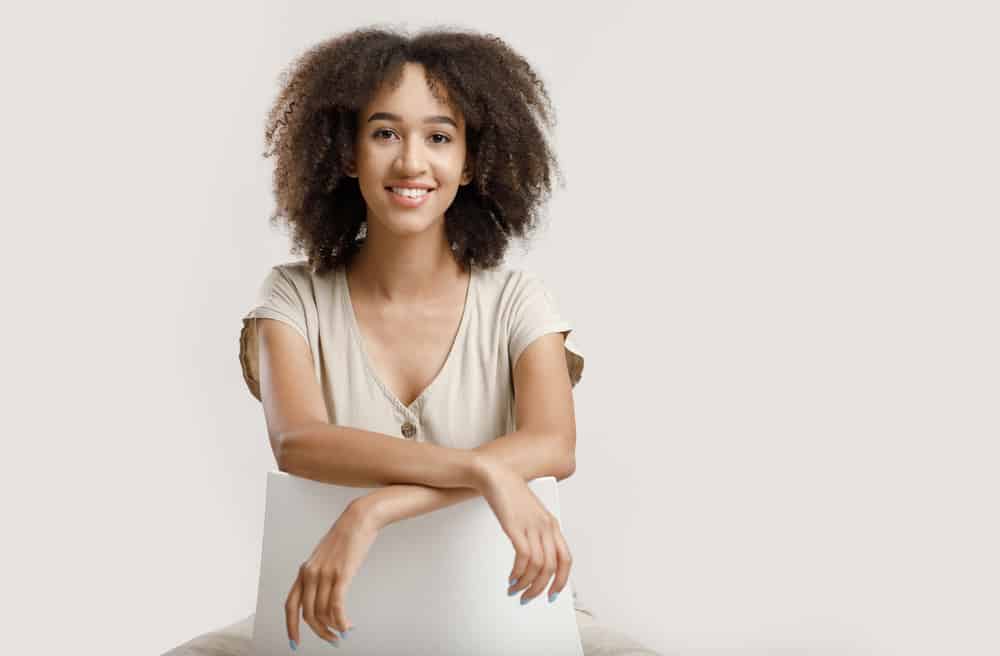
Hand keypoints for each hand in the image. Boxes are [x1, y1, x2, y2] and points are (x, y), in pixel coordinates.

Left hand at [285, 500, 377, 646]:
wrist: (358, 520)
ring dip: (333, 627)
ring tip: (343, 632)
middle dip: (319, 631)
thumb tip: (322, 597)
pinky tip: (347, 626)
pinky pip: (337, 606)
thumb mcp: (325, 557)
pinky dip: (341, 621)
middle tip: (331, 639)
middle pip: (308, 614)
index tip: (294, 642)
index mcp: (304, 571)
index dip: (291, 627)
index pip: (290, 605)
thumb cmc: (345, 537)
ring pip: (323, 612)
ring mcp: (325, 574)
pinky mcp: (341, 574)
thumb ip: (319, 574)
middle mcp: (311, 574)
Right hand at [474, 455, 572, 604]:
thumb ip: (537, 532)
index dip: (561, 580)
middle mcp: (546, 527)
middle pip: (552, 567)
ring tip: (515, 590)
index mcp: (553, 525)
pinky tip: (511, 577)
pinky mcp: (516, 527)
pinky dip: (518, 573)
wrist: (496, 476)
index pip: (566, 559)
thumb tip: (534, 559)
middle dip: (540, 588)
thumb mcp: (531, 515)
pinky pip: (523, 558)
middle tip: (528, 598)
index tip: (552, 594)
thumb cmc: (511, 495)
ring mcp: (532, 527)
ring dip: (526, 584)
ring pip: (538, 566)